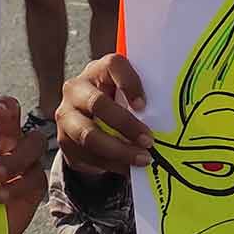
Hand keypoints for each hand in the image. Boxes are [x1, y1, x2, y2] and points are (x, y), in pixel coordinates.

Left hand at [0, 96, 48, 233]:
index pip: (1, 109)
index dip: (2, 105)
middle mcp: (8, 143)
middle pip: (17, 123)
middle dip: (10, 123)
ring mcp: (23, 164)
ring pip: (34, 145)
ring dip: (17, 158)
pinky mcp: (32, 187)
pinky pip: (34, 179)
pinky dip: (19, 186)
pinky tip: (1, 196)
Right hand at [56, 53, 154, 177]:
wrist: (86, 121)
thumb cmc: (117, 103)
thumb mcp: (125, 95)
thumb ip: (140, 101)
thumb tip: (169, 119)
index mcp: (98, 70)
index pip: (113, 65)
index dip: (129, 83)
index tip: (144, 106)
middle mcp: (76, 89)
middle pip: (97, 103)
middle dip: (126, 125)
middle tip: (149, 141)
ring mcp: (66, 115)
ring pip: (89, 135)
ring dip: (120, 150)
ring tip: (143, 159)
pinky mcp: (64, 140)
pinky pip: (88, 155)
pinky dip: (112, 164)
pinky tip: (129, 168)